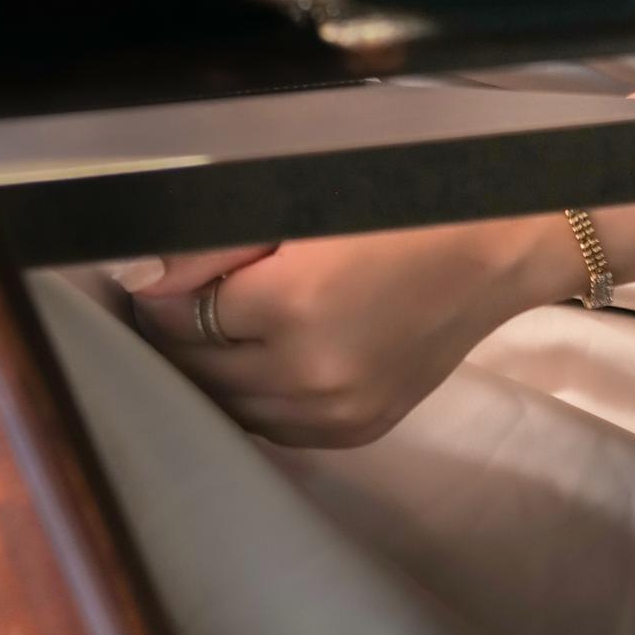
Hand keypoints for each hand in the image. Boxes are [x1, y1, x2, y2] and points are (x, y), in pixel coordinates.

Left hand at [125, 217, 573, 448]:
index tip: (153, 272)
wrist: (492, 251)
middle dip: (174, 336)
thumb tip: (142, 276)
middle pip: (199, 369)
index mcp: (292, 306)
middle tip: (169, 298)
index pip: (181, 315)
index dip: (160, 292)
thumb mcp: (300, 204)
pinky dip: (250, 396)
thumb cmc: (397, 208)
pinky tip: (249, 361)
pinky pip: (273, 426)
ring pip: (230, 406)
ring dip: (208, 371)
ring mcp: (336, 413)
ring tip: (204, 328)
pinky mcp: (356, 430)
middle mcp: (309, 374)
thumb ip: (216, 244)